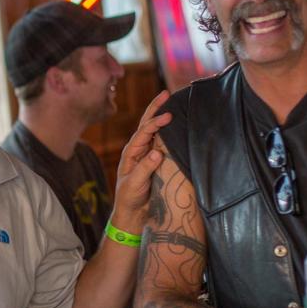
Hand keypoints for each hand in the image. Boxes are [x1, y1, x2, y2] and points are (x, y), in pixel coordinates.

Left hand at [110, 90, 169, 231]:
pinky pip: (162, 141)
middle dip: (155, 108)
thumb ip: (145, 169)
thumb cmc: (130, 200)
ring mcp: (147, 154)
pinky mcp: (156, 161)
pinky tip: (177, 122)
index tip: (168, 115)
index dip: (154, 123)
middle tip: (166, 93)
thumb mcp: (135, 185)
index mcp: (131, 153)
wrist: (132, 214)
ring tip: (172, 100)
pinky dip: (168, 130)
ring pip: (155, 131)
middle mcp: (138, 150)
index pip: (143, 133)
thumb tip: (157, 152)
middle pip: (146, 125)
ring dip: (161, 115)